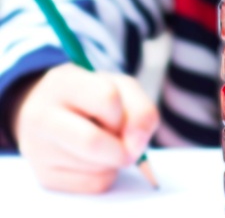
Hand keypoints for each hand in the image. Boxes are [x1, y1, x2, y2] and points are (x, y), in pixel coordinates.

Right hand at [12, 64, 159, 192]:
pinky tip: (96, 158)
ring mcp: (38, 150)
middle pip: (93, 142)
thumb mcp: (121, 87)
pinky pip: (94, 184)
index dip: (124, 112)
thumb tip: (137, 147)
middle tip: (128, 143)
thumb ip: (141, 110)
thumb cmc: (93, 96)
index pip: (107, 98)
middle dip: (124, 147)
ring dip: (116, 159)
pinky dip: (108, 173)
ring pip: (98, 168)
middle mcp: (42, 117)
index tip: (121, 116)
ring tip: (105, 142)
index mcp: (63, 83)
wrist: (51, 110)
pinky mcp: (45, 177)